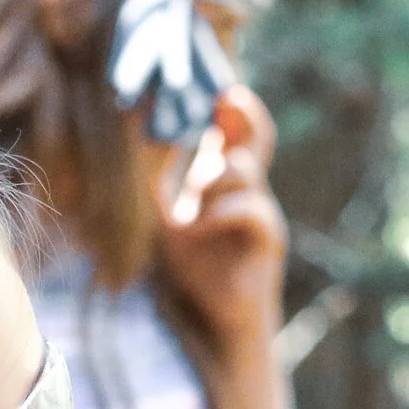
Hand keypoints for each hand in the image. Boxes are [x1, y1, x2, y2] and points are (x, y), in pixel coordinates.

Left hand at [153, 86, 285, 352]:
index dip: (233, 111)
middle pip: (258, 142)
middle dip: (244, 117)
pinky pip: (251, 212)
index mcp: (230, 186)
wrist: (222, 321)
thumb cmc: (201, 271)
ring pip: (245, 173)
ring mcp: (264, 216)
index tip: (216, 88)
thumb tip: (140, 140)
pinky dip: (219, 212)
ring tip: (191, 191)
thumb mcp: (170, 220)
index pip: (238, 136)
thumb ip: (158, 185)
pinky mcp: (269, 244)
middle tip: (226, 98)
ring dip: (213, 175)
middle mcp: (251, 194)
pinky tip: (194, 226)